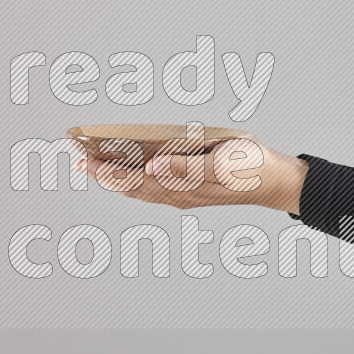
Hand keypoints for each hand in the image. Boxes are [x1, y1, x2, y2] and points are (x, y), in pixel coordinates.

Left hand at [75, 138, 308, 213]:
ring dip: (116, 178)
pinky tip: (130, 173)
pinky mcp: (191, 189)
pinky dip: (135, 179)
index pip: (134, 180)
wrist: (276, 181)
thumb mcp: (221, 162)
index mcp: (182, 187)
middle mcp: (178, 194)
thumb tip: (151, 168)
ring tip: (96, 166)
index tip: (84, 159)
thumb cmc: (251, 167)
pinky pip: (154, 187)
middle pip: (131, 186)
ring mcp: (184, 194)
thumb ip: (186, 167)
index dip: (107, 170)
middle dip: (104, 174)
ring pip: (140, 189)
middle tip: (78, 160)